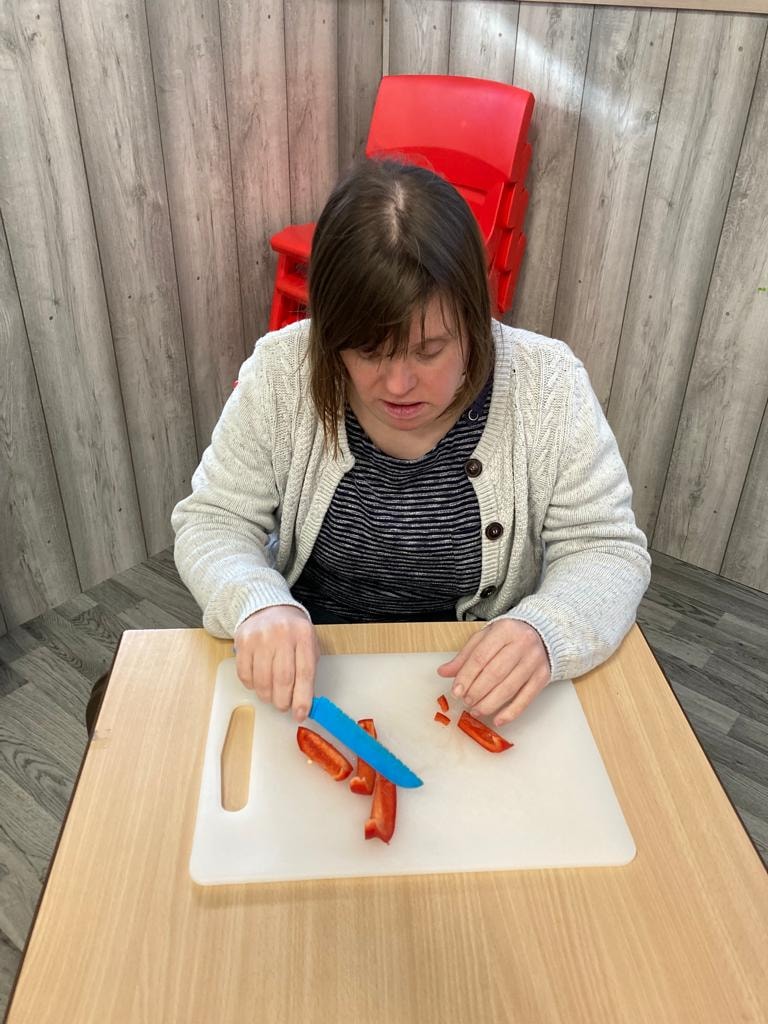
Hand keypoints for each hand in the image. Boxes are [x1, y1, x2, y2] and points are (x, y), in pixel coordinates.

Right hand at [233, 605, 318, 720]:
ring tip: (271, 696)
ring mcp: (260, 637)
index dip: (303, 698)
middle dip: (283, 700)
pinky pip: (245, 674)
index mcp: (303, 635)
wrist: (267, 606)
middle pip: (283, 679)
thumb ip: (307, 669)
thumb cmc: (291, 630)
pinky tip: (258, 682)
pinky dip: (252, 685)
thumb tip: (304, 703)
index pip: (305, 672)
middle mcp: (282, 634)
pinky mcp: (242, 642)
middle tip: (283, 706)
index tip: (301, 714)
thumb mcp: (307, 643)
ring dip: (267, 696)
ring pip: (262, 680)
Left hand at [437, 619, 549, 725]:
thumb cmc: (509, 636)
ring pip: (509, 688)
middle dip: (477, 691)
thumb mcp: (485, 637)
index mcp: (504, 631)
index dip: (466, 677)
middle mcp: (522, 644)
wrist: (543, 633)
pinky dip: (510, 712)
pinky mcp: (543, 677)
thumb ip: (465, 656)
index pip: (480, 657)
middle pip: (494, 674)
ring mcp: (534, 662)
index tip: (456, 692)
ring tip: (476, 710)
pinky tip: (497, 720)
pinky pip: (526, 699)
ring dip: (489, 704)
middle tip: (466, 701)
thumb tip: (444, 672)